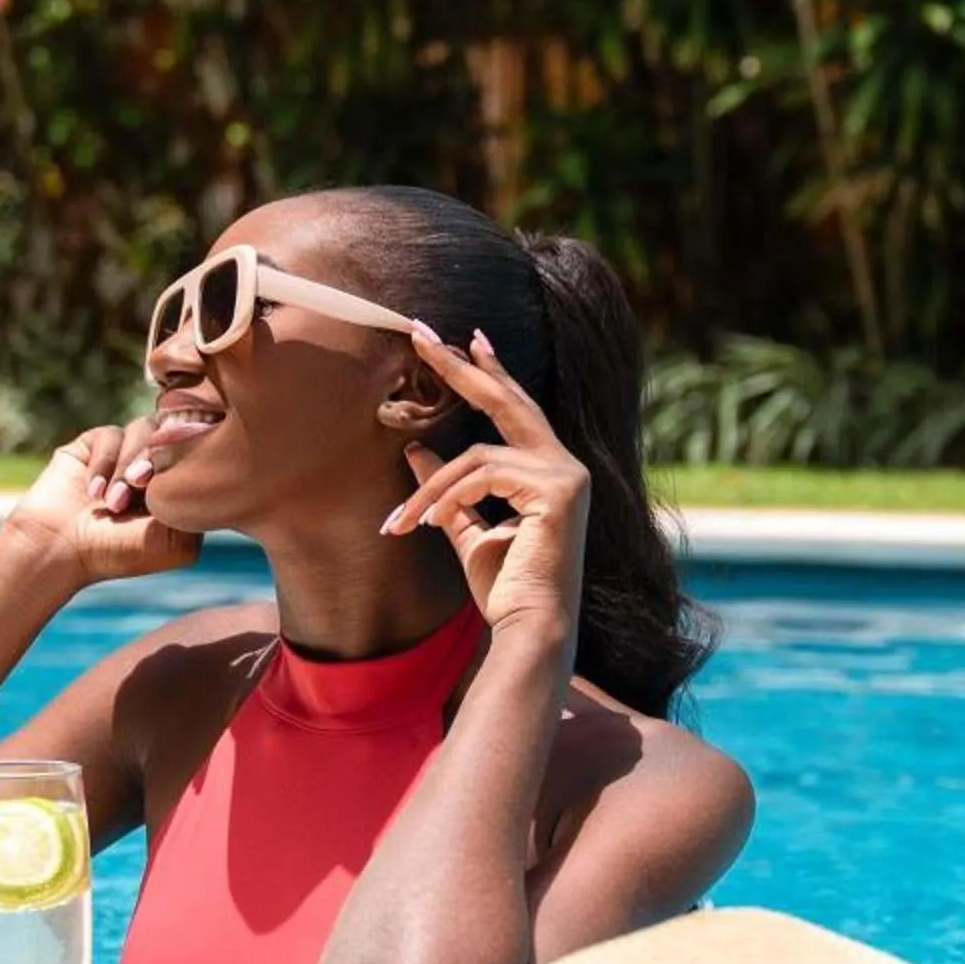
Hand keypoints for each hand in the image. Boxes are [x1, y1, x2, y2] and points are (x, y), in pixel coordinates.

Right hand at [0, 423, 201, 588]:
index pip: (200, 453)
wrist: (58, 548)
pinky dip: (104, 464)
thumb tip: (218, 466)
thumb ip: (200, 505)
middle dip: (155, 461)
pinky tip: (93, 493)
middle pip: (174, 435)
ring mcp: (125, 452)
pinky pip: (112, 433)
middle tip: (139, 486)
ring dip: (127, 465)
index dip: (190, 459)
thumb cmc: (117, 552)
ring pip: (144, 430)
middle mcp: (155, 466)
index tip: (170, 482)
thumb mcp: (175, 541)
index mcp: (178, 488)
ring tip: (112, 502)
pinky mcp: (96, 444)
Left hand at [381, 326, 588, 642]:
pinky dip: (444, 497)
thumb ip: (447, 491)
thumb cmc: (506, 590)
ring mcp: (565, 476)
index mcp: (550, 474)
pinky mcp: (556, 490)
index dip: (493, 373)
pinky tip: (423, 521)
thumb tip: (415, 448)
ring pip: (476, 455)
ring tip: (399, 521)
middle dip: (462, 368)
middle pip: (508, 402)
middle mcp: (565, 467)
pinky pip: (481, 475)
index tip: (470, 340)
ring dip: (430, 489)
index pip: (518, 411)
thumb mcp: (466, 530)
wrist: (531, 629)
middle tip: (421, 334)